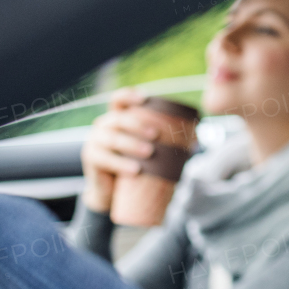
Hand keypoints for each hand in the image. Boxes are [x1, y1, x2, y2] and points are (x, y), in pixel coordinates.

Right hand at [80, 87, 158, 211]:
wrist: (113, 192)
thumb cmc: (135, 166)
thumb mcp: (147, 151)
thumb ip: (164, 142)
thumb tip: (197, 138)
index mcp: (118, 118)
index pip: (119, 100)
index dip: (129, 96)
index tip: (145, 99)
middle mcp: (104, 125)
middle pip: (119, 119)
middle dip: (138, 125)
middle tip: (156, 135)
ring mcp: (94, 141)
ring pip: (112, 138)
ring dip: (131, 144)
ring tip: (149, 153)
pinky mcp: (91, 159)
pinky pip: (104, 158)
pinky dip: (121, 164)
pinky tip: (135, 170)